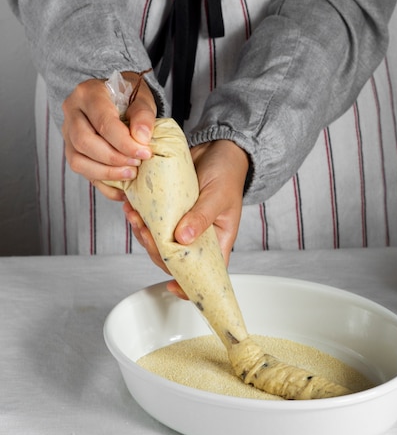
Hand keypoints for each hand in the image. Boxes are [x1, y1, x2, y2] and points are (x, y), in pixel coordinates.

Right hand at [61, 71, 156, 199]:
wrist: (116, 98)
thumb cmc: (128, 97)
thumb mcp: (141, 98)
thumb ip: (143, 115)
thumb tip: (141, 138)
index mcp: (88, 93)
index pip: (103, 122)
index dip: (125, 143)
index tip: (145, 153)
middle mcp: (72, 112)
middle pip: (84, 142)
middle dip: (114, 159)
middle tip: (137, 164)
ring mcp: (68, 133)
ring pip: (77, 160)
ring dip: (106, 173)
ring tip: (130, 175)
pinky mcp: (72, 150)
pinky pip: (82, 172)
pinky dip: (103, 185)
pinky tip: (122, 191)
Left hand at [124, 140, 249, 297]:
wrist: (217, 148)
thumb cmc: (227, 174)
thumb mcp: (218, 196)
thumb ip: (202, 217)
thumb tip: (183, 239)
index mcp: (217, 242)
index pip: (204, 273)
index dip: (189, 285)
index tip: (172, 287)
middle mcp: (198, 238)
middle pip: (173, 259)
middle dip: (155, 250)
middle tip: (145, 232)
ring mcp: (182, 225)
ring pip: (158, 242)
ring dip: (143, 233)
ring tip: (134, 216)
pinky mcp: (169, 211)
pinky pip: (152, 223)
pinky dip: (140, 218)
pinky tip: (132, 206)